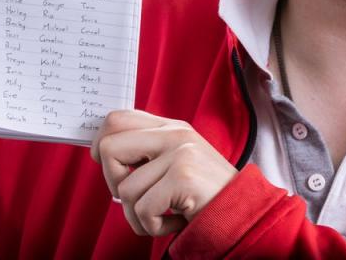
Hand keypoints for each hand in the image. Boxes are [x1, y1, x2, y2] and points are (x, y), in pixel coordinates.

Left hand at [90, 110, 236, 236]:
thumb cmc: (204, 196)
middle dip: (113, 182)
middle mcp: (175, 134)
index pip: (118, 118)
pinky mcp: (183, 176)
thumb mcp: (176, 163)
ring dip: (139, 216)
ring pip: (125, 190)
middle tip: (135, 197)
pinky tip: (175, 221)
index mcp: (171, 127)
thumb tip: (102, 151)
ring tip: (165, 214)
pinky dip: (153, 226)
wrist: (244, 214)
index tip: (108, 166)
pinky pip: (142, 209)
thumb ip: (148, 152)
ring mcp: (180, 153)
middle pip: (109, 148)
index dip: (101, 144)